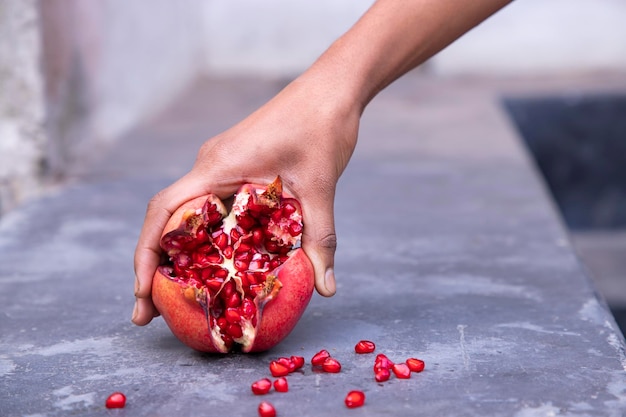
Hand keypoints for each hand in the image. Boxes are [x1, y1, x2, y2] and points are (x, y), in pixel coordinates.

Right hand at [132, 74, 359, 324]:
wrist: (331, 90)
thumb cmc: (322, 128)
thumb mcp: (319, 187)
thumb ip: (319, 238)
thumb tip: (325, 289)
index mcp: (218, 166)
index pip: (163, 211)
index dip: (146, 254)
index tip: (143, 292)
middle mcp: (209, 165)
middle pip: (165, 220)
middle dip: (154, 266)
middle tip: (152, 313)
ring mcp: (220, 165)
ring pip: (184, 214)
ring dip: (176, 253)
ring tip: (175, 297)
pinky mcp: (235, 167)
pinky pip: (206, 206)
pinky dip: (201, 237)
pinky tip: (212, 263)